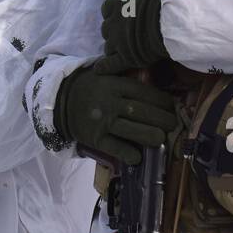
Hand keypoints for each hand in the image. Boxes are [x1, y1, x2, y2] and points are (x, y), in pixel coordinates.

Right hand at [54, 62, 178, 166]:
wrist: (59, 101)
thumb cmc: (89, 87)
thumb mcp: (105, 75)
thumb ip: (126, 77)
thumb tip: (154, 80)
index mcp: (115, 84)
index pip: (144, 92)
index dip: (162, 101)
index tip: (172, 107)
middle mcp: (110, 102)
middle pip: (142, 111)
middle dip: (162, 119)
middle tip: (173, 125)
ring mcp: (102, 121)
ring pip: (132, 129)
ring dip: (150, 135)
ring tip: (161, 139)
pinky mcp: (95, 138)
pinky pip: (115, 147)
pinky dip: (128, 153)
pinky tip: (138, 157)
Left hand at [99, 0, 166, 72]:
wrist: (170, 20)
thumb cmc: (166, 2)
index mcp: (120, 4)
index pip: (106, 9)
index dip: (112, 15)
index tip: (120, 17)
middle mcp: (115, 22)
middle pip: (106, 30)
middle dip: (113, 33)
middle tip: (125, 36)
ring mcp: (118, 41)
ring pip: (108, 47)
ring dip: (114, 49)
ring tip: (124, 51)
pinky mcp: (125, 57)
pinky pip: (110, 64)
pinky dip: (104, 67)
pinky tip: (99, 69)